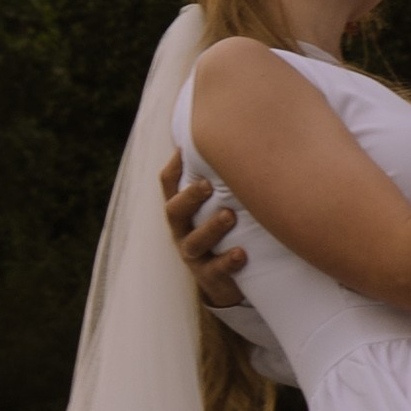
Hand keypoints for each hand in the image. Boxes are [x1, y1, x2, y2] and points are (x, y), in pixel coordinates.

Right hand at [160, 146, 246, 311]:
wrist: (227, 280)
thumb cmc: (227, 229)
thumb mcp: (219, 201)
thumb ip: (224, 175)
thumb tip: (240, 129)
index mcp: (182, 208)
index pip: (168, 183)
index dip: (175, 165)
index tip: (187, 147)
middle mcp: (182, 230)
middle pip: (174, 211)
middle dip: (190, 197)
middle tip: (207, 185)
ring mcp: (193, 255)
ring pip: (193, 242)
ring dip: (210, 228)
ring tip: (229, 216)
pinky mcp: (210, 277)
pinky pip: (214, 270)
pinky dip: (228, 261)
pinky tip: (242, 253)